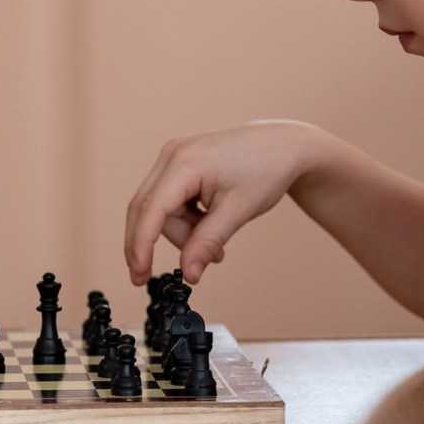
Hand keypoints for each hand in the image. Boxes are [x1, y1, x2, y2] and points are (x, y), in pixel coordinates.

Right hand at [123, 120, 326, 285]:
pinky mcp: (181, 164)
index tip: (139, 274)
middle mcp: (172, 156)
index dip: (140, 244)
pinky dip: (187, 221)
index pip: (151, 210)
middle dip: (151, 244)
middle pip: (147, 210)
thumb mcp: (237, 211)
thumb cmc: (266, 170)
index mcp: (184, 163)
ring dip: (182, 233)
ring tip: (216, 246)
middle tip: (147, 277)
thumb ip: (207, 243)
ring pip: (161, 210)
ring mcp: (175, 158)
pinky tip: (210, 225)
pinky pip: (171, 201)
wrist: (284, 146)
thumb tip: (188, 274)